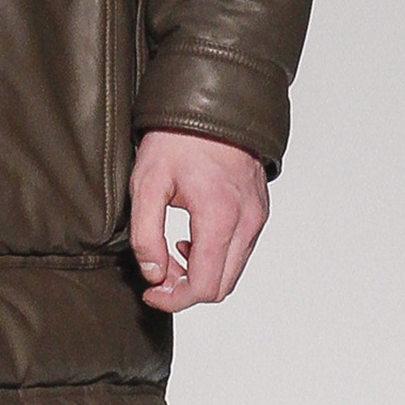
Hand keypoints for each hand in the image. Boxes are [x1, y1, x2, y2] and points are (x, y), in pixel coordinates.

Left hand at [128, 131, 268, 310]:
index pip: (205, 287)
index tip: (151, 292)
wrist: (212, 104)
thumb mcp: (147, 184)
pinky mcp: (259, 210)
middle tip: (158, 273)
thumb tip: (153, 274)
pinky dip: (216, 257)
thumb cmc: (178, 138)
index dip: (174, 299)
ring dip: (202, 273)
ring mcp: (257, 216)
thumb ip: (145, 235)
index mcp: (220, 217)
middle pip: (222, 286)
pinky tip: (191, 237)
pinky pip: (241, 251)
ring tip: (172, 251)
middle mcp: (247, 221)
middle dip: (187, 289)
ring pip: (233, 271)